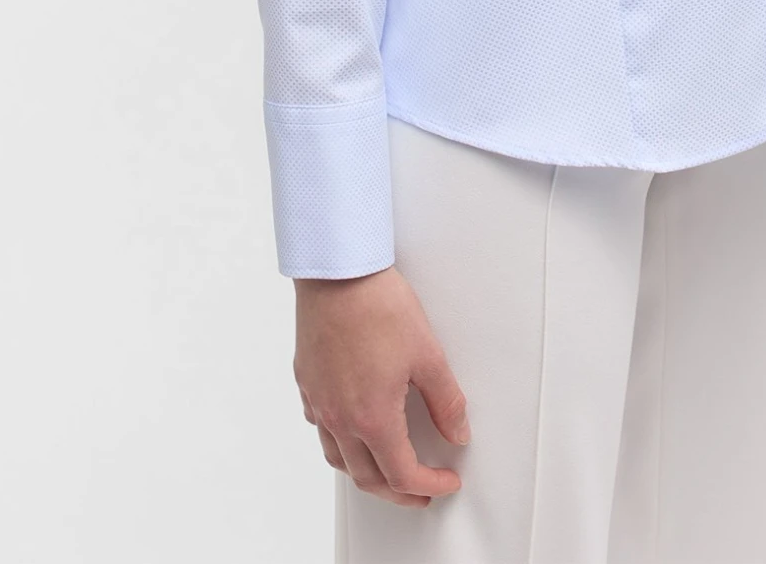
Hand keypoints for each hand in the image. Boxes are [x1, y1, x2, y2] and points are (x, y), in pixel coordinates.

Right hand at [294, 266, 470, 508]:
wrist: (337, 273)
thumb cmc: (377, 305)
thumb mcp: (427, 354)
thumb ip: (445, 401)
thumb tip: (457, 432)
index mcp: (372, 418)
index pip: (402, 474)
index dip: (430, 484)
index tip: (446, 481)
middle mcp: (340, 419)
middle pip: (368, 478)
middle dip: (399, 493)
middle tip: (422, 491)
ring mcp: (320, 402)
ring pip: (339, 459)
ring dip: (366, 474)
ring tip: (387, 468)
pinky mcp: (307, 383)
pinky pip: (321, 429)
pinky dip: (340, 441)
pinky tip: (353, 427)